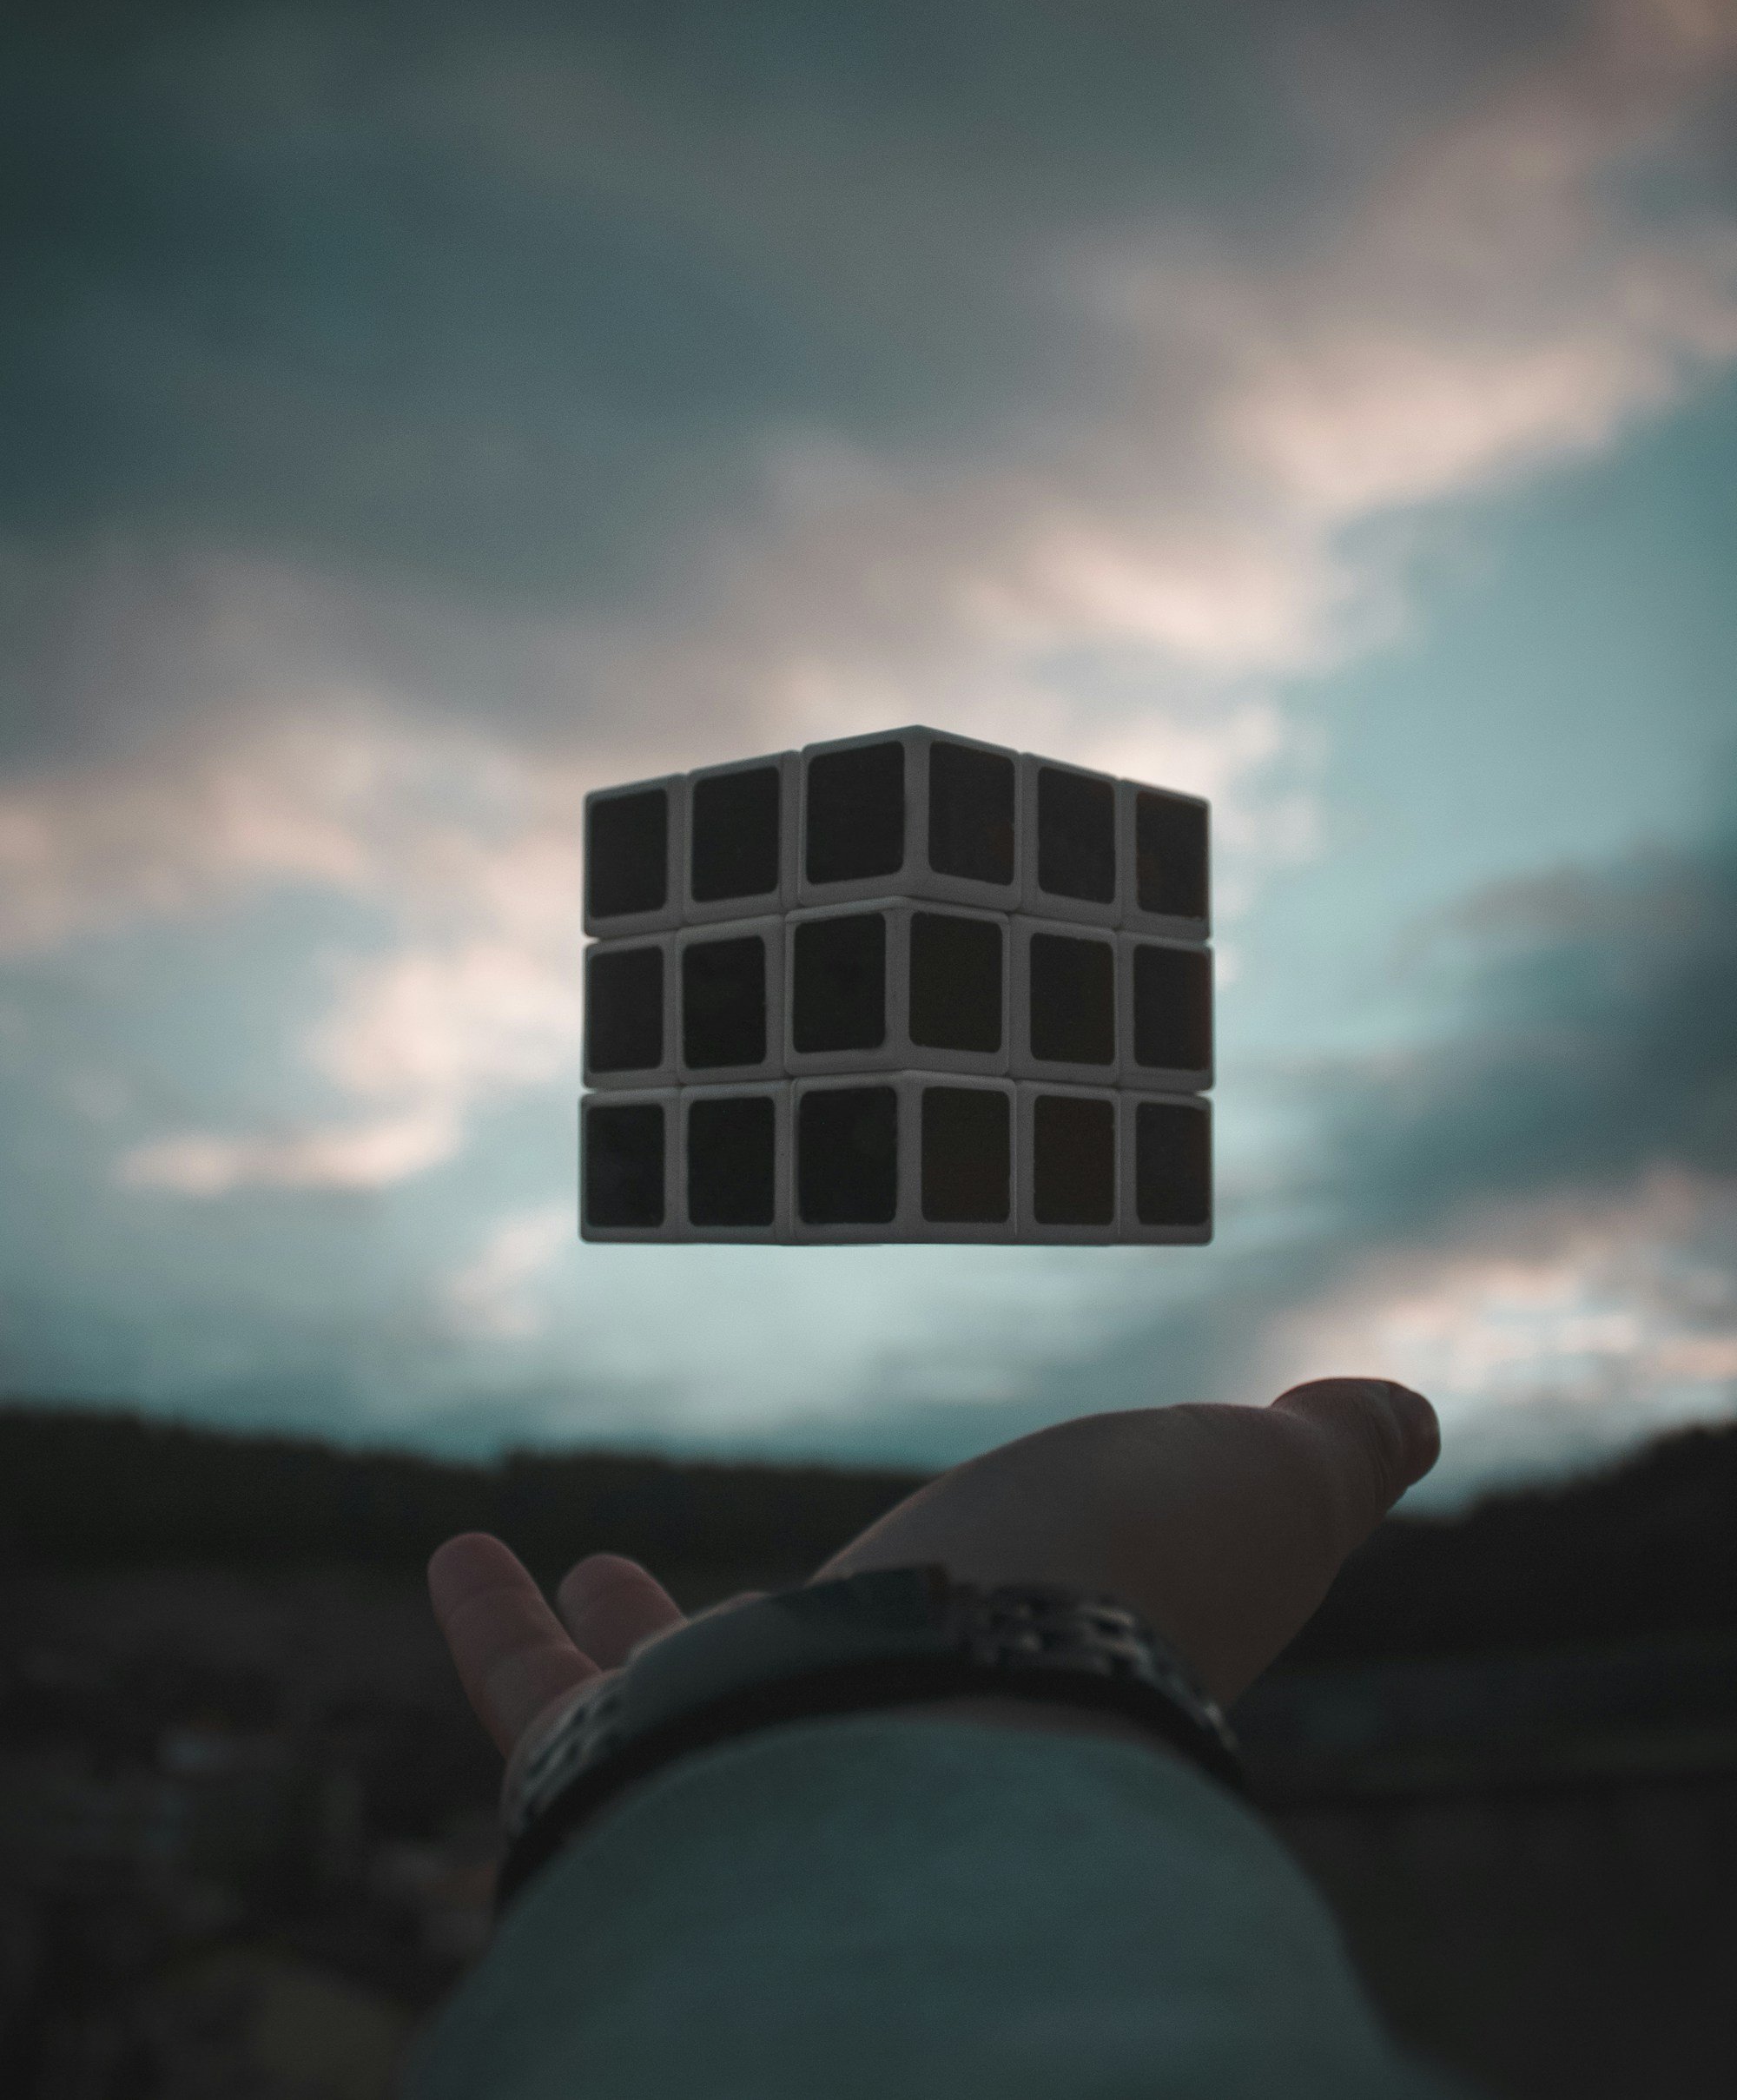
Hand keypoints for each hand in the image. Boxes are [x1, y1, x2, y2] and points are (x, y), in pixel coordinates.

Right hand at [428, 1378, 1438, 1786]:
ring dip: (620, 1643)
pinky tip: (459, 1557)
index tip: (961, 1547)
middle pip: (819, 1694)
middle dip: (772, 1638)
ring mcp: (778, 1764)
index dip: (976, 1587)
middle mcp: (901, 1733)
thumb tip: (1397, 1410)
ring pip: (673, 1715)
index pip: (983, 1639)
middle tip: (718, 1590)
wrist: (999, 1689)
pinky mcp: (661, 1767)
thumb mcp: (1264, 1484)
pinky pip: (553, 1716)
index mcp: (1024, 1666)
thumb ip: (1327, 1454)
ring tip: (574, 1564)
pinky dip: (498, 1640)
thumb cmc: (1143, 1579)